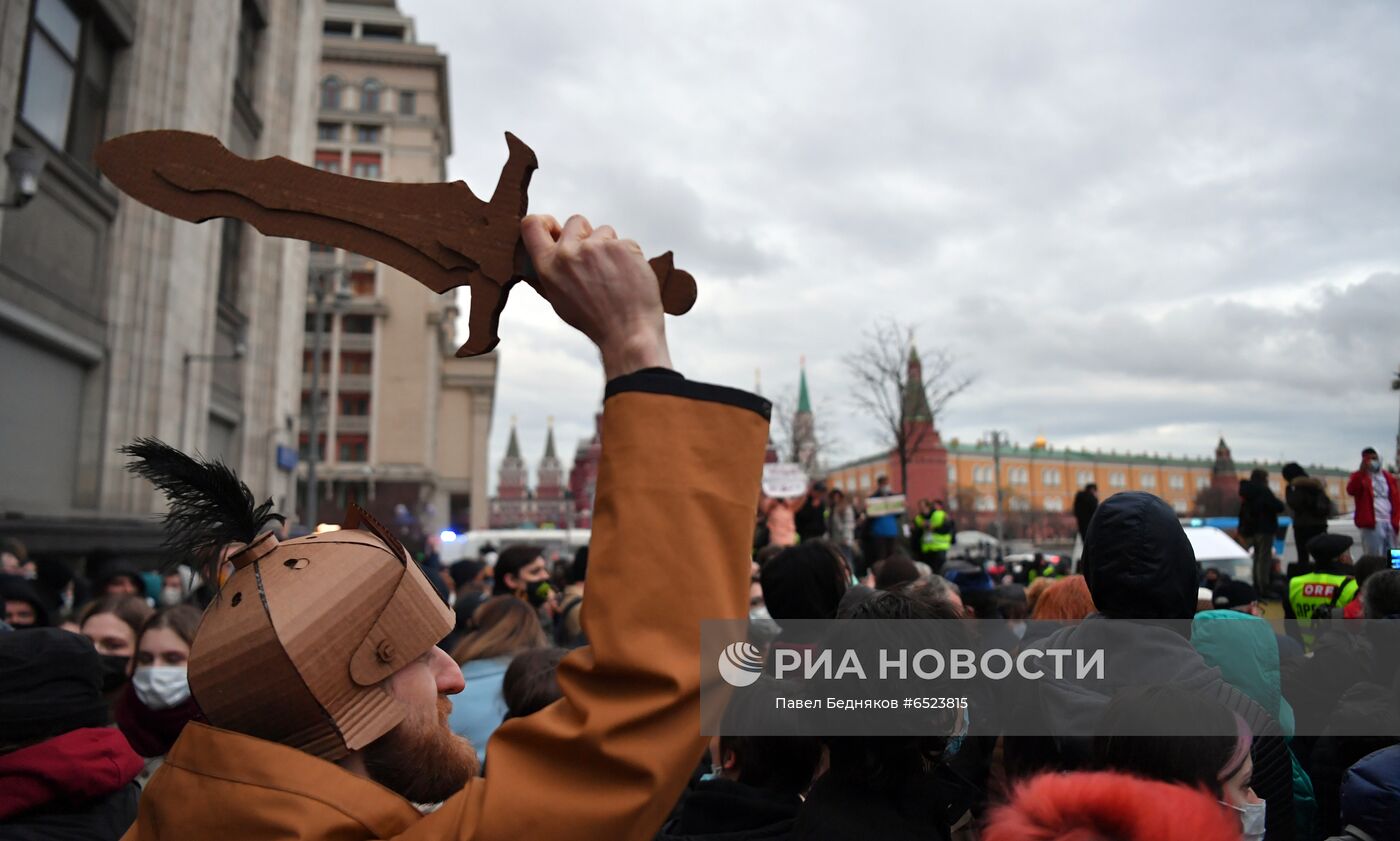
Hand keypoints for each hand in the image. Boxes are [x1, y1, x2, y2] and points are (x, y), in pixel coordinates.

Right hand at [521, 214, 671, 378]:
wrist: (628, 333)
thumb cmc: (593, 321)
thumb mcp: (558, 301)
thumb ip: (546, 277)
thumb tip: (530, 262)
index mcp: (548, 266)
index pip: (531, 225)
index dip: (544, 222)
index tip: (554, 228)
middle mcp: (569, 253)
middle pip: (575, 222)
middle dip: (586, 235)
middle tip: (595, 261)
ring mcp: (597, 247)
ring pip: (604, 231)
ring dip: (609, 247)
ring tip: (613, 275)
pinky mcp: (622, 247)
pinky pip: (625, 242)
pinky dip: (629, 256)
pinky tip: (629, 278)